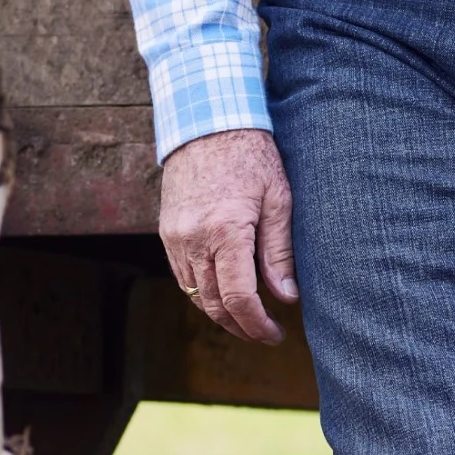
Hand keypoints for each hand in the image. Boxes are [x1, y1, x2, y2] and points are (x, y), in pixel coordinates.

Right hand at [159, 128, 298, 344]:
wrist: (206, 120)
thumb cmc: (251, 154)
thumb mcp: (277, 198)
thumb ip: (279, 251)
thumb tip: (286, 297)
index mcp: (226, 233)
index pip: (240, 300)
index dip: (258, 326)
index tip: (276, 334)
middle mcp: (194, 241)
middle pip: (214, 306)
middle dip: (240, 327)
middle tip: (265, 333)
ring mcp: (175, 238)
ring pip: (195, 296)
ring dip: (220, 314)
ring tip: (247, 317)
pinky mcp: (167, 231)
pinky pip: (182, 276)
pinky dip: (202, 292)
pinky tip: (223, 291)